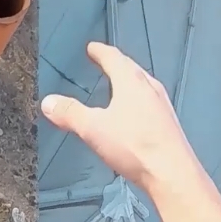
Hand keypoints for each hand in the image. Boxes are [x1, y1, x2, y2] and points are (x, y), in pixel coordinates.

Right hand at [41, 43, 198, 197]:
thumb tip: (49, 102)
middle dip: (117, 64)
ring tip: (119, 86)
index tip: (93, 48)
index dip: (101, 52)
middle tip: (106, 61)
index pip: (114, 58)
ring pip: (143, 86)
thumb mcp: (93, 129)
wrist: (171, 174)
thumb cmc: (136, 147)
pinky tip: (135, 116)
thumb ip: (70, 113)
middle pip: (132, 69)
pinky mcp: (168, 125)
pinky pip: (150, 105)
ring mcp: (162, 107)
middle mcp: (150, 89)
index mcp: (131, 82)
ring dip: (130, 83)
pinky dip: (139, 102)